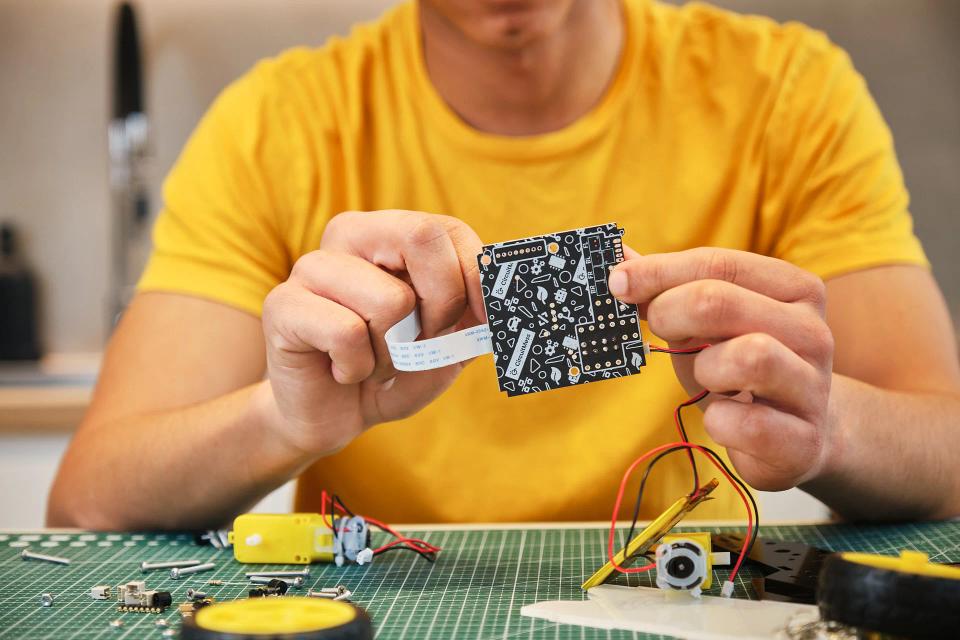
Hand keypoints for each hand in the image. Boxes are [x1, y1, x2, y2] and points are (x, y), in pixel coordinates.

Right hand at [261, 210, 484, 455]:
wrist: (331, 416)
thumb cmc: (391, 371)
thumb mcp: (448, 344)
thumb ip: (476, 316)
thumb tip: (507, 295)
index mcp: (391, 233)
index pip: (449, 229)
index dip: (477, 278)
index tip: (484, 320)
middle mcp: (349, 235)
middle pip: (421, 236)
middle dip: (441, 305)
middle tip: (420, 341)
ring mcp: (311, 266)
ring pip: (390, 299)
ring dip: (393, 352)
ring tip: (373, 360)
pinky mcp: (283, 304)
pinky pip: (346, 333)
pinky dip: (358, 368)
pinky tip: (343, 370)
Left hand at [609, 247, 834, 490]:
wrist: (799, 434)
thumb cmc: (739, 367)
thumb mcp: (706, 323)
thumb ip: (666, 289)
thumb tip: (617, 258)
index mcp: (794, 290)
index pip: (719, 264)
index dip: (658, 271)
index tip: (616, 283)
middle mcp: (813, 332)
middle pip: (721, 302)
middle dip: (670, 313)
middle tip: (656, 330)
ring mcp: (814, 387)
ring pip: (749, 357)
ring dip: (705, 369)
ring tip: (708, 380)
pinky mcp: (803, 440)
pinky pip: (747, 425)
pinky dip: (719, 423)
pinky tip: (724, 419)